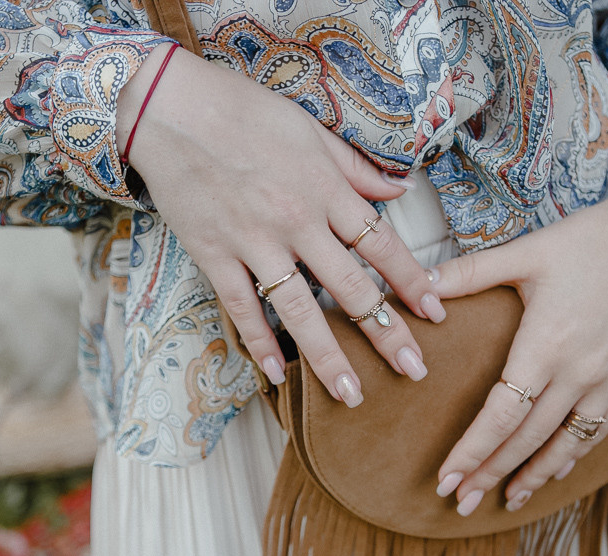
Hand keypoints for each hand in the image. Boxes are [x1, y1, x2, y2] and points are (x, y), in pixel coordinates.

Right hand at [117, 46, 445, 404]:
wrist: (171, 110)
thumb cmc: (245, 113)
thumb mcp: (312, 131)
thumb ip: (356, 168)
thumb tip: (400, 188)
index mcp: (326, 189)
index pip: (381, 244)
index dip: (411, 281)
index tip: (435, 313)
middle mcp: (297, 221)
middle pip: (351, 287)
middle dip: (387, 332)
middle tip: (414, 369)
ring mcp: (254, 242)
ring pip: (300, 310)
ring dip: (328, 356)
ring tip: (352, 394)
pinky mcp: (215, 255)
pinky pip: (242, 309)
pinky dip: (260, 343)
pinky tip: (278, 375)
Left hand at [432, 120, 607, 514]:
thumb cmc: (593, 237)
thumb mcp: (526, 251)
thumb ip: (469, 274)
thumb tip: (417, 288)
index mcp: (546, 346)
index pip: (500, 416)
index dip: (471, 452)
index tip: (445, 479)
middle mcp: (580, 373)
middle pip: (526, 440)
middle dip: (489, 474)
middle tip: (458, 502)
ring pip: (566, 444)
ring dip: (532, 476)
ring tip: (504, 501)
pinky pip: (599, 431)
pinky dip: (573, 456)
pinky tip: (555, 470)